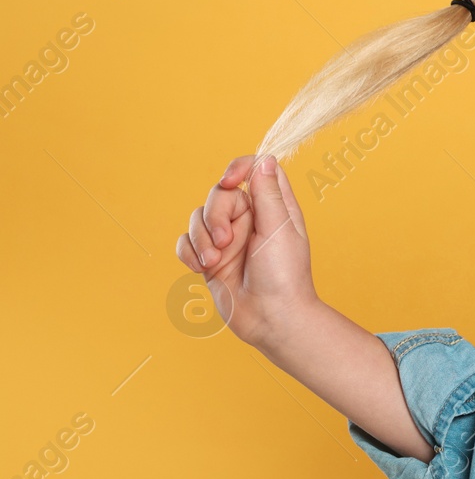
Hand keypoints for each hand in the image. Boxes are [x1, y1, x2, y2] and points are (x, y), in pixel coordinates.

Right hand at [175, 154, 319, 349]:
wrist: (272, 318)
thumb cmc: (284, 275)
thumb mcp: (279, 229)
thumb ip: (268, 194)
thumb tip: (265, 159)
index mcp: (272, 206)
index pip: (254, 169)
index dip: (239, 168)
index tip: (230, 180)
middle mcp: (249, 218)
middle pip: (219, 194)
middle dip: (215, 216)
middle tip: (226, 242)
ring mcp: (228, 239)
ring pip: (198, 218)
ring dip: (201, 238)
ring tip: (215, 262)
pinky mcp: (210, 259)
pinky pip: (186, 243)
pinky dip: (189, 252)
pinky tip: (203, 268)